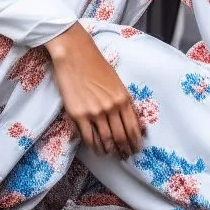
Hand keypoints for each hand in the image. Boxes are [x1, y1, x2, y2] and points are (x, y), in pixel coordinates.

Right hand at [44, 23, 143, 158]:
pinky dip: (94, 147)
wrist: (74, 53)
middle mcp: (111, 107)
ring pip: (106, 141)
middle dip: (124, 150)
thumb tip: (132, 121)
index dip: (135, 143)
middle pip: (121, 138)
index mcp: (123, 98)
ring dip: (109, 151)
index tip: (135, 149)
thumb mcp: (116, 82)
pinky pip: (89, 138)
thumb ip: (123, 101)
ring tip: (110, 154)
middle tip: (124, 156)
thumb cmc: (95, 65)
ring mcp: (95, 112)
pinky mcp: (79, 114)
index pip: (133, 129)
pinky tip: (96, 148)